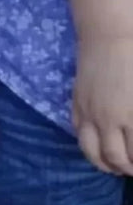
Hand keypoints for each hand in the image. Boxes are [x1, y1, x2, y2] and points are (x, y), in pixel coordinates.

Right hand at [73, 34, 132, 174]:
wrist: (110, 34)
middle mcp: (108, 120)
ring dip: (104, 164)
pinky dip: (87, 144)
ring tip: (114, 166)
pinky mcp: (77, 102)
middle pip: (115, 158)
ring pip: (91, 150)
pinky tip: (97, 145)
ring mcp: (89, 112)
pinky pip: (78, 132)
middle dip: (125, 169)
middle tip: (132, 169)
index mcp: (132, 117)